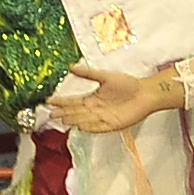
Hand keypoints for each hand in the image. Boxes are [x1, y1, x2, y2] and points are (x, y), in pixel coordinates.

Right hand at [54, 63, 181, 133]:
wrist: (145, 93)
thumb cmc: (127, 84)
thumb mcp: (105, 76)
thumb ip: (88, 73)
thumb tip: (71, 67)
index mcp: (92, 99)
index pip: (73, 101)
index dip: (61, 101)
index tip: (48, 100)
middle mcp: (95, 110)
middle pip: (76, 112)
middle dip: (63, 113)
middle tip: (51, 114)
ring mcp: (103, 118)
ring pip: (85, 120)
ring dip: (74, 120)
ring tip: (63, 120)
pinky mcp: (113, 124)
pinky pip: (99, 127)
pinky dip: (90, 127)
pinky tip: (80, 127)